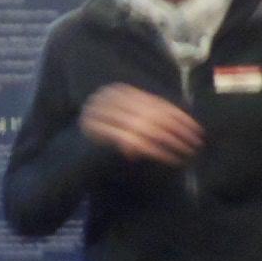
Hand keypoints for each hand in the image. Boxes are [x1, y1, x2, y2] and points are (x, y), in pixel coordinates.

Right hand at [80, 84, 203, 164]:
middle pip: (152, 114)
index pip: (152, 102)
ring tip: (188, 152)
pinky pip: (138, 144)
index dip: (176, 113)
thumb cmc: (98, 147)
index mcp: (112, 94)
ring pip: (148, 128)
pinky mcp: (101, 138)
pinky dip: (157, 152)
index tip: (195, 125)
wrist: (64, 166)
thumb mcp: (122, 124)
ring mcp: (101, 119)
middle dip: (178, 128)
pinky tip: (171, 160)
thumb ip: (144, 116)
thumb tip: (181, 113)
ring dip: (172, 141)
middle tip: (197, 140)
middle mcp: (105, 103)